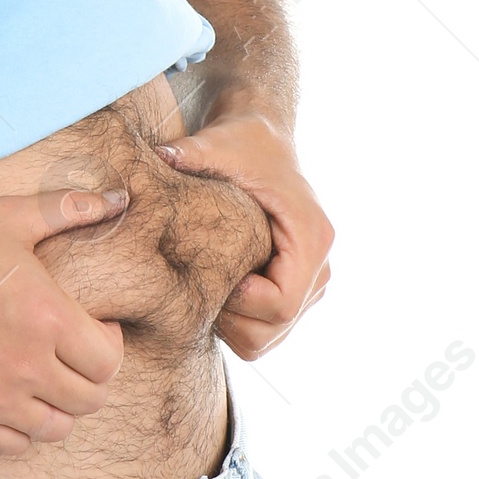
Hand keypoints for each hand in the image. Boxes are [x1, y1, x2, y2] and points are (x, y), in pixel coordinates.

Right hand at [0, 189, 128, 450]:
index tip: (91, 329)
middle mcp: (23, 366)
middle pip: (88, 401)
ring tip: (39, 377)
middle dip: (87, 378)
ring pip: (53, 429)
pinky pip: (10, 445)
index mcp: (45, 317)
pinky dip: (18, 428)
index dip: (108, 346)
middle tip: (68, 355)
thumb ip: (68, 209)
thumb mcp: (8, 217)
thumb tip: (119, 197)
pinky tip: (7, 397)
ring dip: (55, 406)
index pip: (108, 363)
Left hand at [153, 113, 331, 358]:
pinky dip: (237, 324)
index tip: (213, 276)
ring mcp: (310, 283)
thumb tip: (159, 156)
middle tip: (199, 286)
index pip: (282, 304)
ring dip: (232, 325)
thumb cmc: (242, 142)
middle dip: (231, 319)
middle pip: (275, 329)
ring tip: (206, 287)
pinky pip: (265, 332)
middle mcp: (320, 265)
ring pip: (269, 338)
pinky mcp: (295, 291)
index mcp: (311, 236)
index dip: (241, 303)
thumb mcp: (219, 143)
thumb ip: (192, 152)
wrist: (262, 139)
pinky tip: (216, 289)